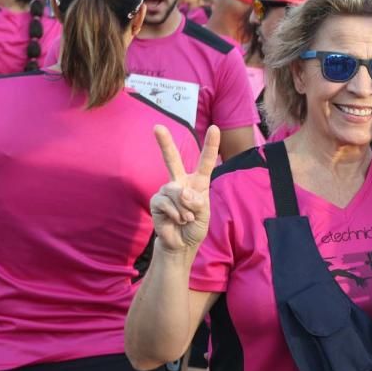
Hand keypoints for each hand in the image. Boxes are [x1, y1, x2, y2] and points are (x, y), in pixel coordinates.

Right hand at [150, 125, 220, 252]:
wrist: (181, 243)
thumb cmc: (195, 226)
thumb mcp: (204, 215)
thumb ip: (197, 202)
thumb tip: (182, 191)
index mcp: (198, 182)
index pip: (206, 162)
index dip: (210, 145)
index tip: (215, 128)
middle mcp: (181, 182)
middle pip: (173, 160)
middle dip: (165, 143)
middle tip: (157, 127)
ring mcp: (166, 190)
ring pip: (175, 191)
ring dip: (185, 210)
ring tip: (186, 219)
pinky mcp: (156, 201)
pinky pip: (166, 203)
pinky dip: (175, 214)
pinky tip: (177, 220)